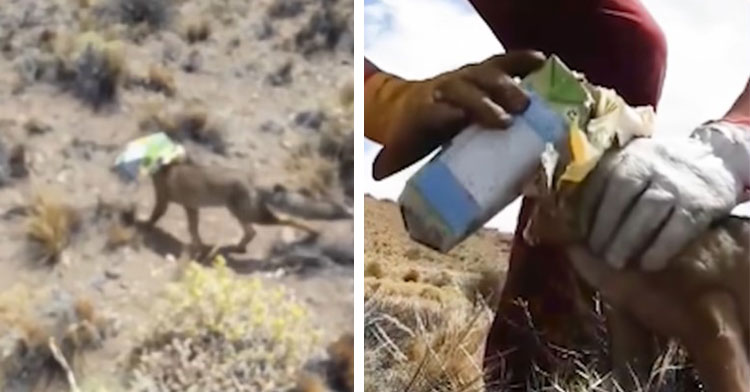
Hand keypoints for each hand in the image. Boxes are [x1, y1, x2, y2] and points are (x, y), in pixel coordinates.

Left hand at [368, 51, 545, 178]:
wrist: (405, 103)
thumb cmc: (409, 132)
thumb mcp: (399, 147)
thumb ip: (389, 160)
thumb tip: (375, 174)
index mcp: (424, 108)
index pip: (436, 110)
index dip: (449, 115)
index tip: (462, 122)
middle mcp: (445, 88)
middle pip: (466, 90)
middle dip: (485, 102)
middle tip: (509, 118)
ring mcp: (465, 77)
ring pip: (485, 74)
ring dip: (507, 85)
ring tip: (528, 100)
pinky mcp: (481, 72)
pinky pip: (503, 63)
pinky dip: (521, 62)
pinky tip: (541, 64)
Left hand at [576, 136, 745, 270]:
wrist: (716, 157)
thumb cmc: (661, 169)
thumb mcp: (633, 162)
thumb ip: (607, 183)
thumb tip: (573, 219)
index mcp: (626, 156)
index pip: (599, 184)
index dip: (586, 212)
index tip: (577, 235)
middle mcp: (650, 164)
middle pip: (621, 197)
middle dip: (604, 229)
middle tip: (596, 254)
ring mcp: (676, 183)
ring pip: (647, 212)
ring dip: (627, 241)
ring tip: (615, 262)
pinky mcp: (700, 203)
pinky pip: (677, 228)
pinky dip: (660, 249)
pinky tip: (648, 263)